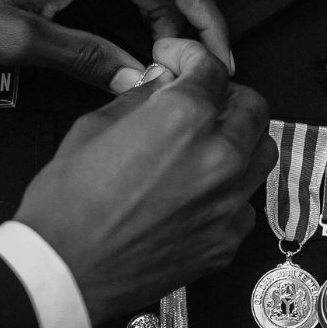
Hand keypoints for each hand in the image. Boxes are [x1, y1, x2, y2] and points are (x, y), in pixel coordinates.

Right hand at [14, 39, 276, 326]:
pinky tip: (199, 190)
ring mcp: (229, 204)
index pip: (211, 68)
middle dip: (225, 94)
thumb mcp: (92, 128)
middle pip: (252, 106)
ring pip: (262, 153)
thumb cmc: (67, 207)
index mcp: (184, 119)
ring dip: (239, 138)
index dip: (190, 56)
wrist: (64, 271)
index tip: (177, 61)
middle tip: (199, 98)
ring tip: (207, 142)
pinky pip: (246, 202)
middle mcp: (218, 158)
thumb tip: (161, 86)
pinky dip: (230, 189)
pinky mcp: (227, 242)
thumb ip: (139, 99)